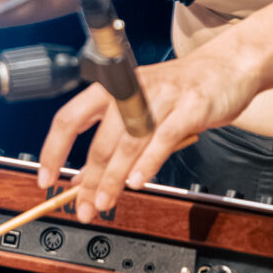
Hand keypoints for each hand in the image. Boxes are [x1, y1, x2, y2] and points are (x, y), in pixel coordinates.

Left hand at [37, 51, 259, 222]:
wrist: (226, 67)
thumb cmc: (179, 90)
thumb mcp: (139, 110)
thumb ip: (112, 142)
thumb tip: (81, 177)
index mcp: (112, 88)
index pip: (69, 118)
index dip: (53, 150)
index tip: (46, 178)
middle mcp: (132, 90)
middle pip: (100, 140)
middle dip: (88, 179)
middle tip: (83, 205)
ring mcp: (161, 96)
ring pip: (129, 142)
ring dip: (113, 177)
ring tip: (104, 201)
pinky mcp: (189, 106)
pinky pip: (164, 137)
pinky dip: (148, 162)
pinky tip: (138, 182)